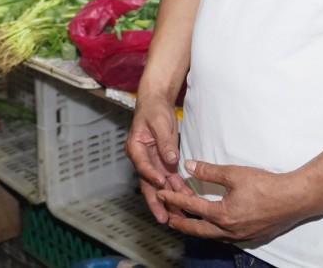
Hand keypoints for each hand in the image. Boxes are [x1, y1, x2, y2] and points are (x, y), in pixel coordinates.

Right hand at [126, 94, 181, 223]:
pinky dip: (178, 190)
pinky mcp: (163, 163)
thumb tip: (171, 159)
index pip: (142, 165)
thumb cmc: (154, 110)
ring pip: (160, 186)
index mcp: (135, 148)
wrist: (156, 104)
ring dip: (170, 200)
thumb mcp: (160, 123)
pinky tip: (187, 200)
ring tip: (179, 216)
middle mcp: (142, 159)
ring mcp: (153, 163)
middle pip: (148, 184)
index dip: (151, 175)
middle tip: (163, 218)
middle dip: (157, 202)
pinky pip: (170, 180)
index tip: (162, 184)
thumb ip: (165, 142)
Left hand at [155, 161, 321, 244]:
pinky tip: (212, 225)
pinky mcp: (250, 236)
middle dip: (180, 223)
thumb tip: (188, 166)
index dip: (174, 199)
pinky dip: (212, 231)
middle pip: (197, 230)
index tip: (161, 194)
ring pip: (211, 236)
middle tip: (167, 218)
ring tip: (185, 221)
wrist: (294, 199)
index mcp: (222, 215)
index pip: (191, 207)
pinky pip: (224, 237)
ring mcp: (240, 236)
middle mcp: (229, 231)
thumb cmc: (265, 185)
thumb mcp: (234, 174)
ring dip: (196, 228)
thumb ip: (209, 171)